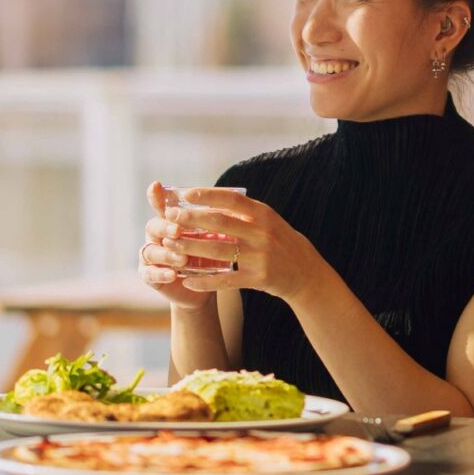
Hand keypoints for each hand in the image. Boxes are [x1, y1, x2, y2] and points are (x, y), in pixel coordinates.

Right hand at [137, 181, 222, 309]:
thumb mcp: (214, 237)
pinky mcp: (149, 275)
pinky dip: (161, 274)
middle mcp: (157, 235)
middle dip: (166, 227)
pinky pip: (150, 274)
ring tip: (183, 259)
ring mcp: (151, 255)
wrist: (202, 287)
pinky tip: (172, 275)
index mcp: (170, 220)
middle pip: (153, 225)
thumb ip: (215, 222)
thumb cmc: (209, 255)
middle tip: (178, 230)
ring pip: (151, 251)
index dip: (156, 196)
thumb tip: (234, 205)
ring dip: (167, 254)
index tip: (157, 185)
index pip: (161, 205)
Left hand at [160, 188, 332, 302]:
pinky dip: (204, 281)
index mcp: (264, 214)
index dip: (207, 195)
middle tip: (170, 216)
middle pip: (221, 223)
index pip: (232, 199)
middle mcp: (262, 233)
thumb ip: (242, 211)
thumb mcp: (267, 221)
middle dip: (192, 219)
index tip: (185, 193)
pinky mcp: (258, 278)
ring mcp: (260, 256)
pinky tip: (186, 280)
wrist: (303, 271)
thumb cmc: (278, 241)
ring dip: (191, 247)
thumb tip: (207, 198)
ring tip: (170, 244)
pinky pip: (226, 280)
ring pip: (218, 251)